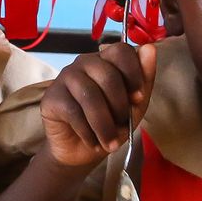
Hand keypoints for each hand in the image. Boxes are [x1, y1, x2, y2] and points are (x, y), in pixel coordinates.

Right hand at [40, 43, 156, 167]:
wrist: (81, 152)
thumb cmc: (110, 124)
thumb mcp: (134, 106)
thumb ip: (144, 79)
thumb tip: (150, 48)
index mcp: (106, 60)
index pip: (121, 50)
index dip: (133, 73)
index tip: (139, 98)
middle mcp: (84, 62)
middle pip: (107, 75)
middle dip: (120, 107)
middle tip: (123, 128)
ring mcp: (65, 77)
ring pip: (90, 96)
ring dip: (104, 125)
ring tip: (110, 144)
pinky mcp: (51, 97)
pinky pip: (73, 112)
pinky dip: (87, 132)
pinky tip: (93, 142)